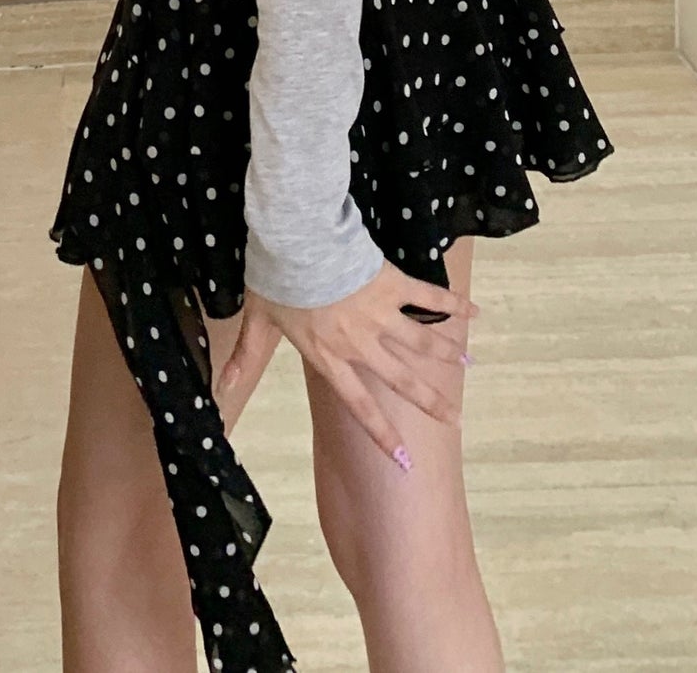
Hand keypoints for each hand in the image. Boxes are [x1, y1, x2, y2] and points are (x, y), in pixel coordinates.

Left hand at [214, 261, 475, 455]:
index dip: (383, 435)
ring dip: (445, 354)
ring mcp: (379, 313)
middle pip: (401, 380)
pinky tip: (474, 312)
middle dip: (430, 403)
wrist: (296, 236)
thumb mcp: (258, 321)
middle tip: (456, 421)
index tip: (406, 461)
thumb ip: (246, 358)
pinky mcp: (391, 283)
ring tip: (468, 366)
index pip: (360, 406)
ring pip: (420, 341)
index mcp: (329, 356)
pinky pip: (428, 296)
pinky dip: (452, 303)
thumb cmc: (274, 278)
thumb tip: (221, 390)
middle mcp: (360, 343)